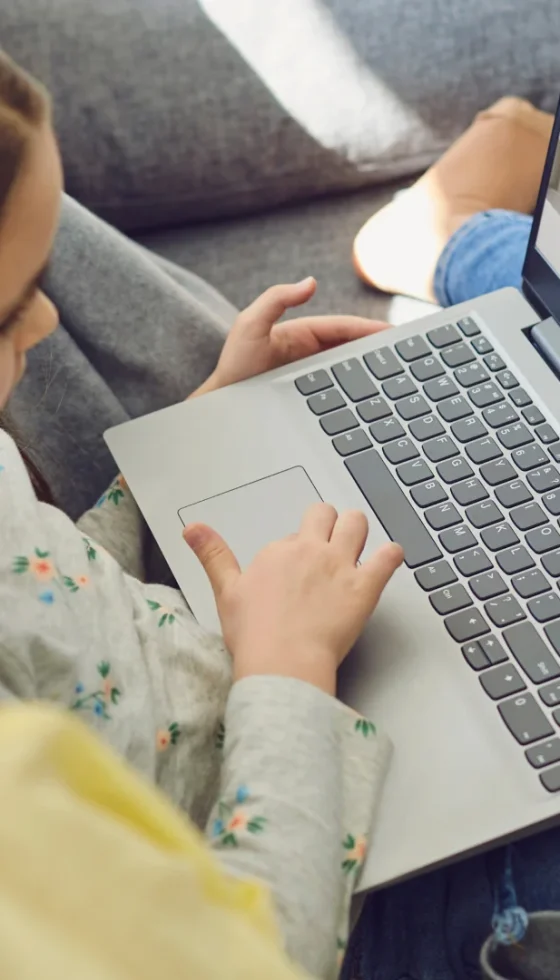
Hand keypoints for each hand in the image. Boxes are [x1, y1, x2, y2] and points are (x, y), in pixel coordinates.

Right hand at [183, 504, 402, 694]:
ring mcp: (340, 567)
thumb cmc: (255, 636)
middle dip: (329, 523)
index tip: (294, 571)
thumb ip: (212, 554)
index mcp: (279, 551)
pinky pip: (388, 558)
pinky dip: (392, 555)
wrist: (283, 664)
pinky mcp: (365, 587)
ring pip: (357, 523)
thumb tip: (191, 528)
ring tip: (357, 544)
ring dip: (358, 529)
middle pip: (326, 514)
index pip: (292, 536)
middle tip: (328, 543)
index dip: (295, 551)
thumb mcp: (226, 591)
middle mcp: (311, 551)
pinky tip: (389, 558)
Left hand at [195, 278, 388, 393]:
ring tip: (401, 380)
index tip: (394, 332)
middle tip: (409, 355)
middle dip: (379, 350)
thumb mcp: (249, 325)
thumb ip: (275, 299)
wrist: (221, 408)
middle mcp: (310, 353)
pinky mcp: (311, 399)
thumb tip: (312, 281)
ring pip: (350, 373)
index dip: (370, 329)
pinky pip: (340, 394)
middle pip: (352, 349)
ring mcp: (311, 377)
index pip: (344, 328)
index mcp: (302, 333)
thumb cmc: (234, 367)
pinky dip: (359, 395)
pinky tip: (376, 404)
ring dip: (373, 374)